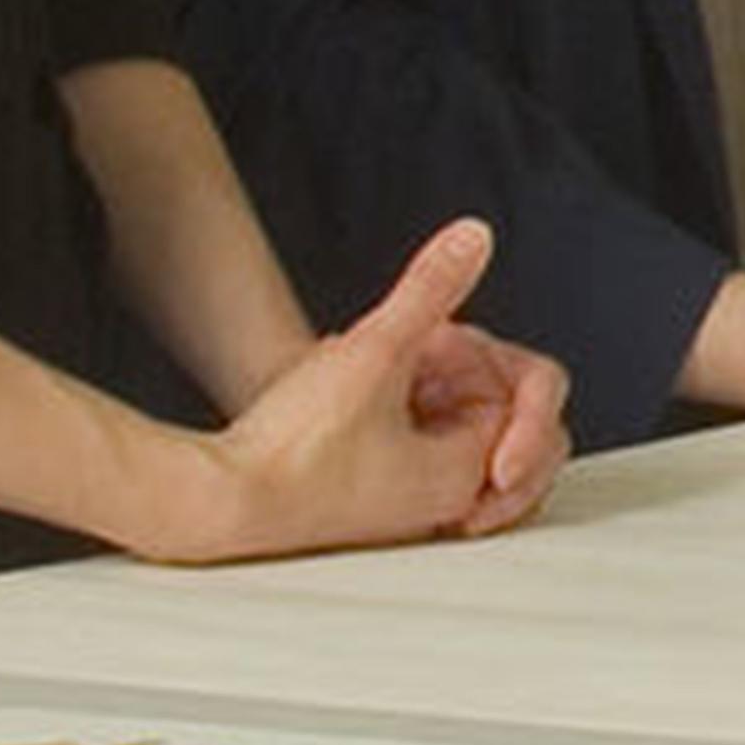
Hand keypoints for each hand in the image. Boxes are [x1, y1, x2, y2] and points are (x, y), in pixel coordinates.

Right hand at [186, 218, 567, 558]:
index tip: (428, 344)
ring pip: (459, 426)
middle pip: (502, 413)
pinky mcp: (376, 502)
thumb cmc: (294, 448)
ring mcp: (412, 507)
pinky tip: (353, 389)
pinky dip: (404, 405)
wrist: (219, 505)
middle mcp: (447, 502)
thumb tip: (477, 237)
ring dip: (429, 384)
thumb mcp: (374, 350)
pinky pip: (421, 443)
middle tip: (413, 357)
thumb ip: (430, 289)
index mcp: (467, 475)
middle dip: (466, 369)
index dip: (478, 350)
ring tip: (377, 368)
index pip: (525, 396)